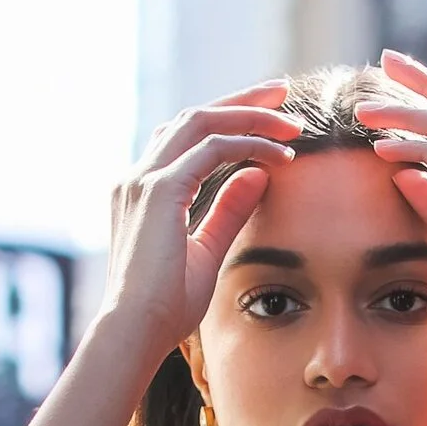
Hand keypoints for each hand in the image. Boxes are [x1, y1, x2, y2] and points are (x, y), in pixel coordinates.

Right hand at [97, 85, 304, 357]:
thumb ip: (228, 211)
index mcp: (143, 191)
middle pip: (194, 116)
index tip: (268, 118)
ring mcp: (144, 180)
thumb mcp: (206, 252)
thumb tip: (258, 175)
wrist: (135, 331)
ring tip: (290, 121)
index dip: (228, 121)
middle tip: (283, 94)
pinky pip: (212, 148)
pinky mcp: (159, 190)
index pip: (186, 138)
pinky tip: (280, 156)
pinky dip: (249, 144)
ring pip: (202, 121)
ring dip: (249, 115)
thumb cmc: (165, 307)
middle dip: (242, 102)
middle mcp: (138, 177)